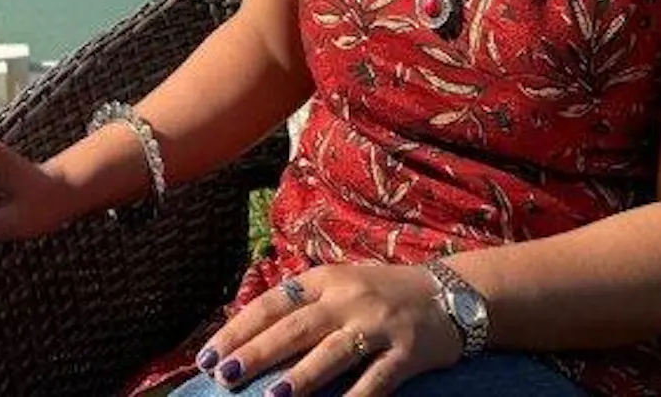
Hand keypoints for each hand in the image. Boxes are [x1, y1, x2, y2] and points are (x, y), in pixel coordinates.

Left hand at [196, 263, 462, 396]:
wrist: (451, 292)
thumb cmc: (383, 293)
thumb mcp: (341, 284)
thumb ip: (302, 303)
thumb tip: (249, 332)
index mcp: (326, 279)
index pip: (273, 302)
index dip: (240, 327)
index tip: (210, 352)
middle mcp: (348, 297)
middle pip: (294, 327)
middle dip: (255, 353)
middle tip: (222, 376)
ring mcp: (378, 325)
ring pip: (332, 353)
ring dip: (300, 377)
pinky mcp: (406, 353)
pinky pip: (376, 381)